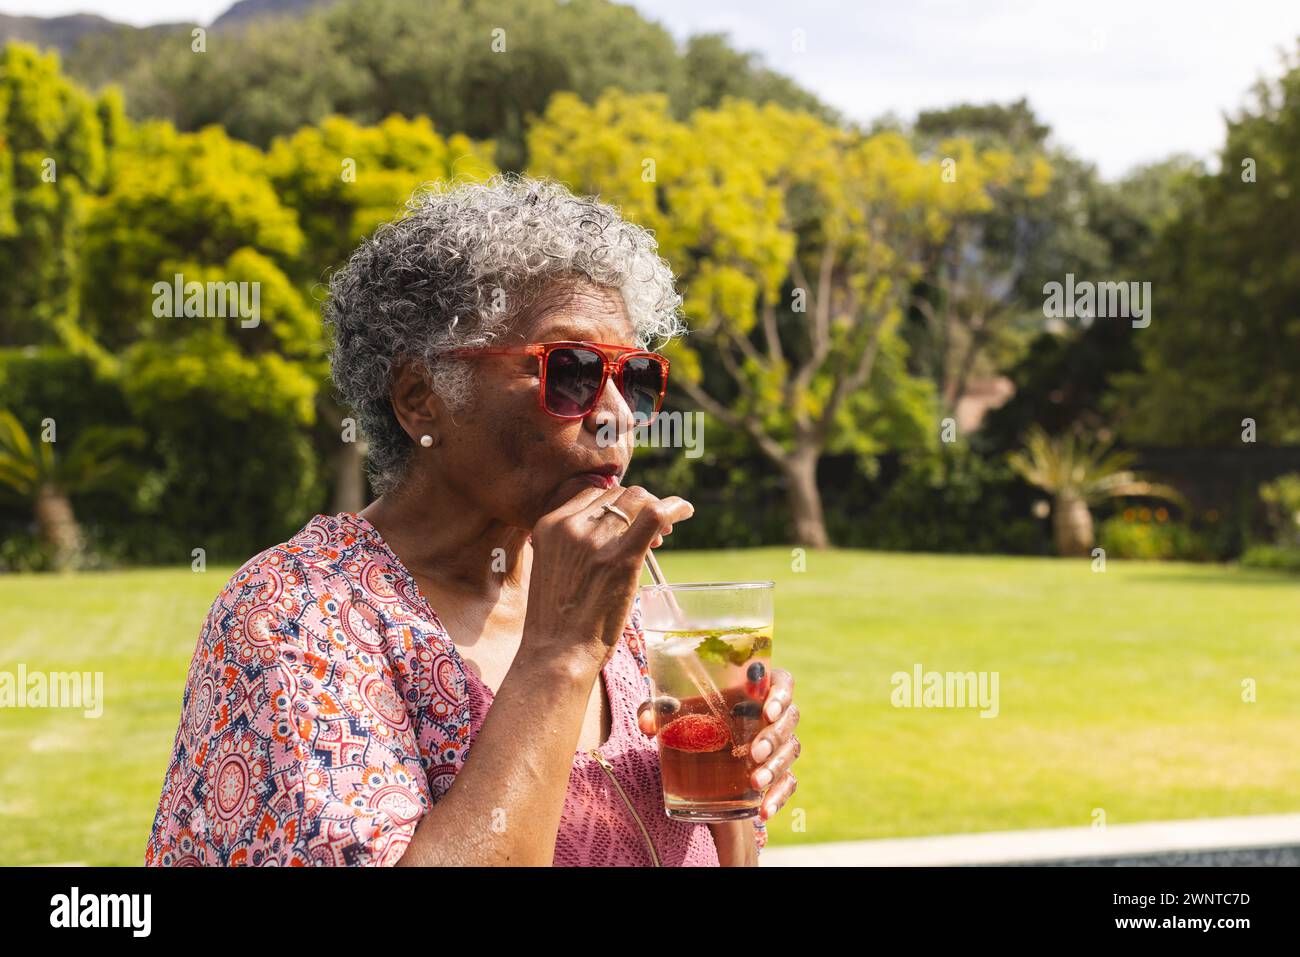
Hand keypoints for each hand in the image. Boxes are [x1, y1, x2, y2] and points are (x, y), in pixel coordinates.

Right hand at [523, 484, 692, 669]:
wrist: (556, 653)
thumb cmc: (557, 622)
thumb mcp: (553, 569)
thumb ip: (574, 546)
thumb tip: (607, 535)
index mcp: (550, 525)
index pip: (592, 494)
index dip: (616, 503)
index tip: (628, 522)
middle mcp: (572, 525)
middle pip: (617, 494)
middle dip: (637, 507)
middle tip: (652, 532)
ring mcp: (596, 539)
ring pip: (637, 499)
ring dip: (655, 508)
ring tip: (664, 533)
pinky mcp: (622, 557)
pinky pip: (655, 514)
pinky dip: (675, 507)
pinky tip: (685, 510)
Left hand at [637, 666, 798, 821]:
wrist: (699, 756)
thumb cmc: (691, 720)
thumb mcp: (673, 714)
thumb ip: (656, 711)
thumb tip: (647, 723)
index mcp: (753, 689)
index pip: (782, 682)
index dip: (780, 694)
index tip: (766, 711)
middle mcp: (772, 714)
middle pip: (789, 719)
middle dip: (774, 737)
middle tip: (754, 752)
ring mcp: (778, 744)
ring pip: (790, 751)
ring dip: (777, 767)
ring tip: (755, 782)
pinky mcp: (778, 772)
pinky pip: (788, 783)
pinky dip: (779, 797)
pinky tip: (764, 811)